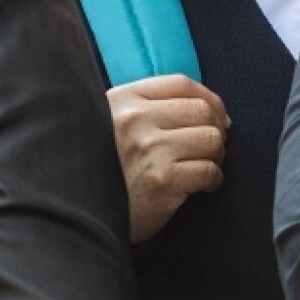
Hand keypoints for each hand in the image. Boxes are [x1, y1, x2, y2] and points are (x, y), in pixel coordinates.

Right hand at [108, 74, 230, 242]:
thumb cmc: (103, 170)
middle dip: (217, 129)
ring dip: (217, 155)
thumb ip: (144, 107)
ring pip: (211, 139)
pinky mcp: (163, 181)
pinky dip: (214, 179)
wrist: (81, 215)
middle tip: (215, 147)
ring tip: (207, 165)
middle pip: (202, 110)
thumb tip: (205, 106)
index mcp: (123, 99)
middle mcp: (135, 119)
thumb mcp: (109, 123)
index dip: (209, 98)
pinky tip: (204, 186)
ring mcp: (150, 149)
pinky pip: (209, 171)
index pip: (182, 84)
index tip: (219, 116)